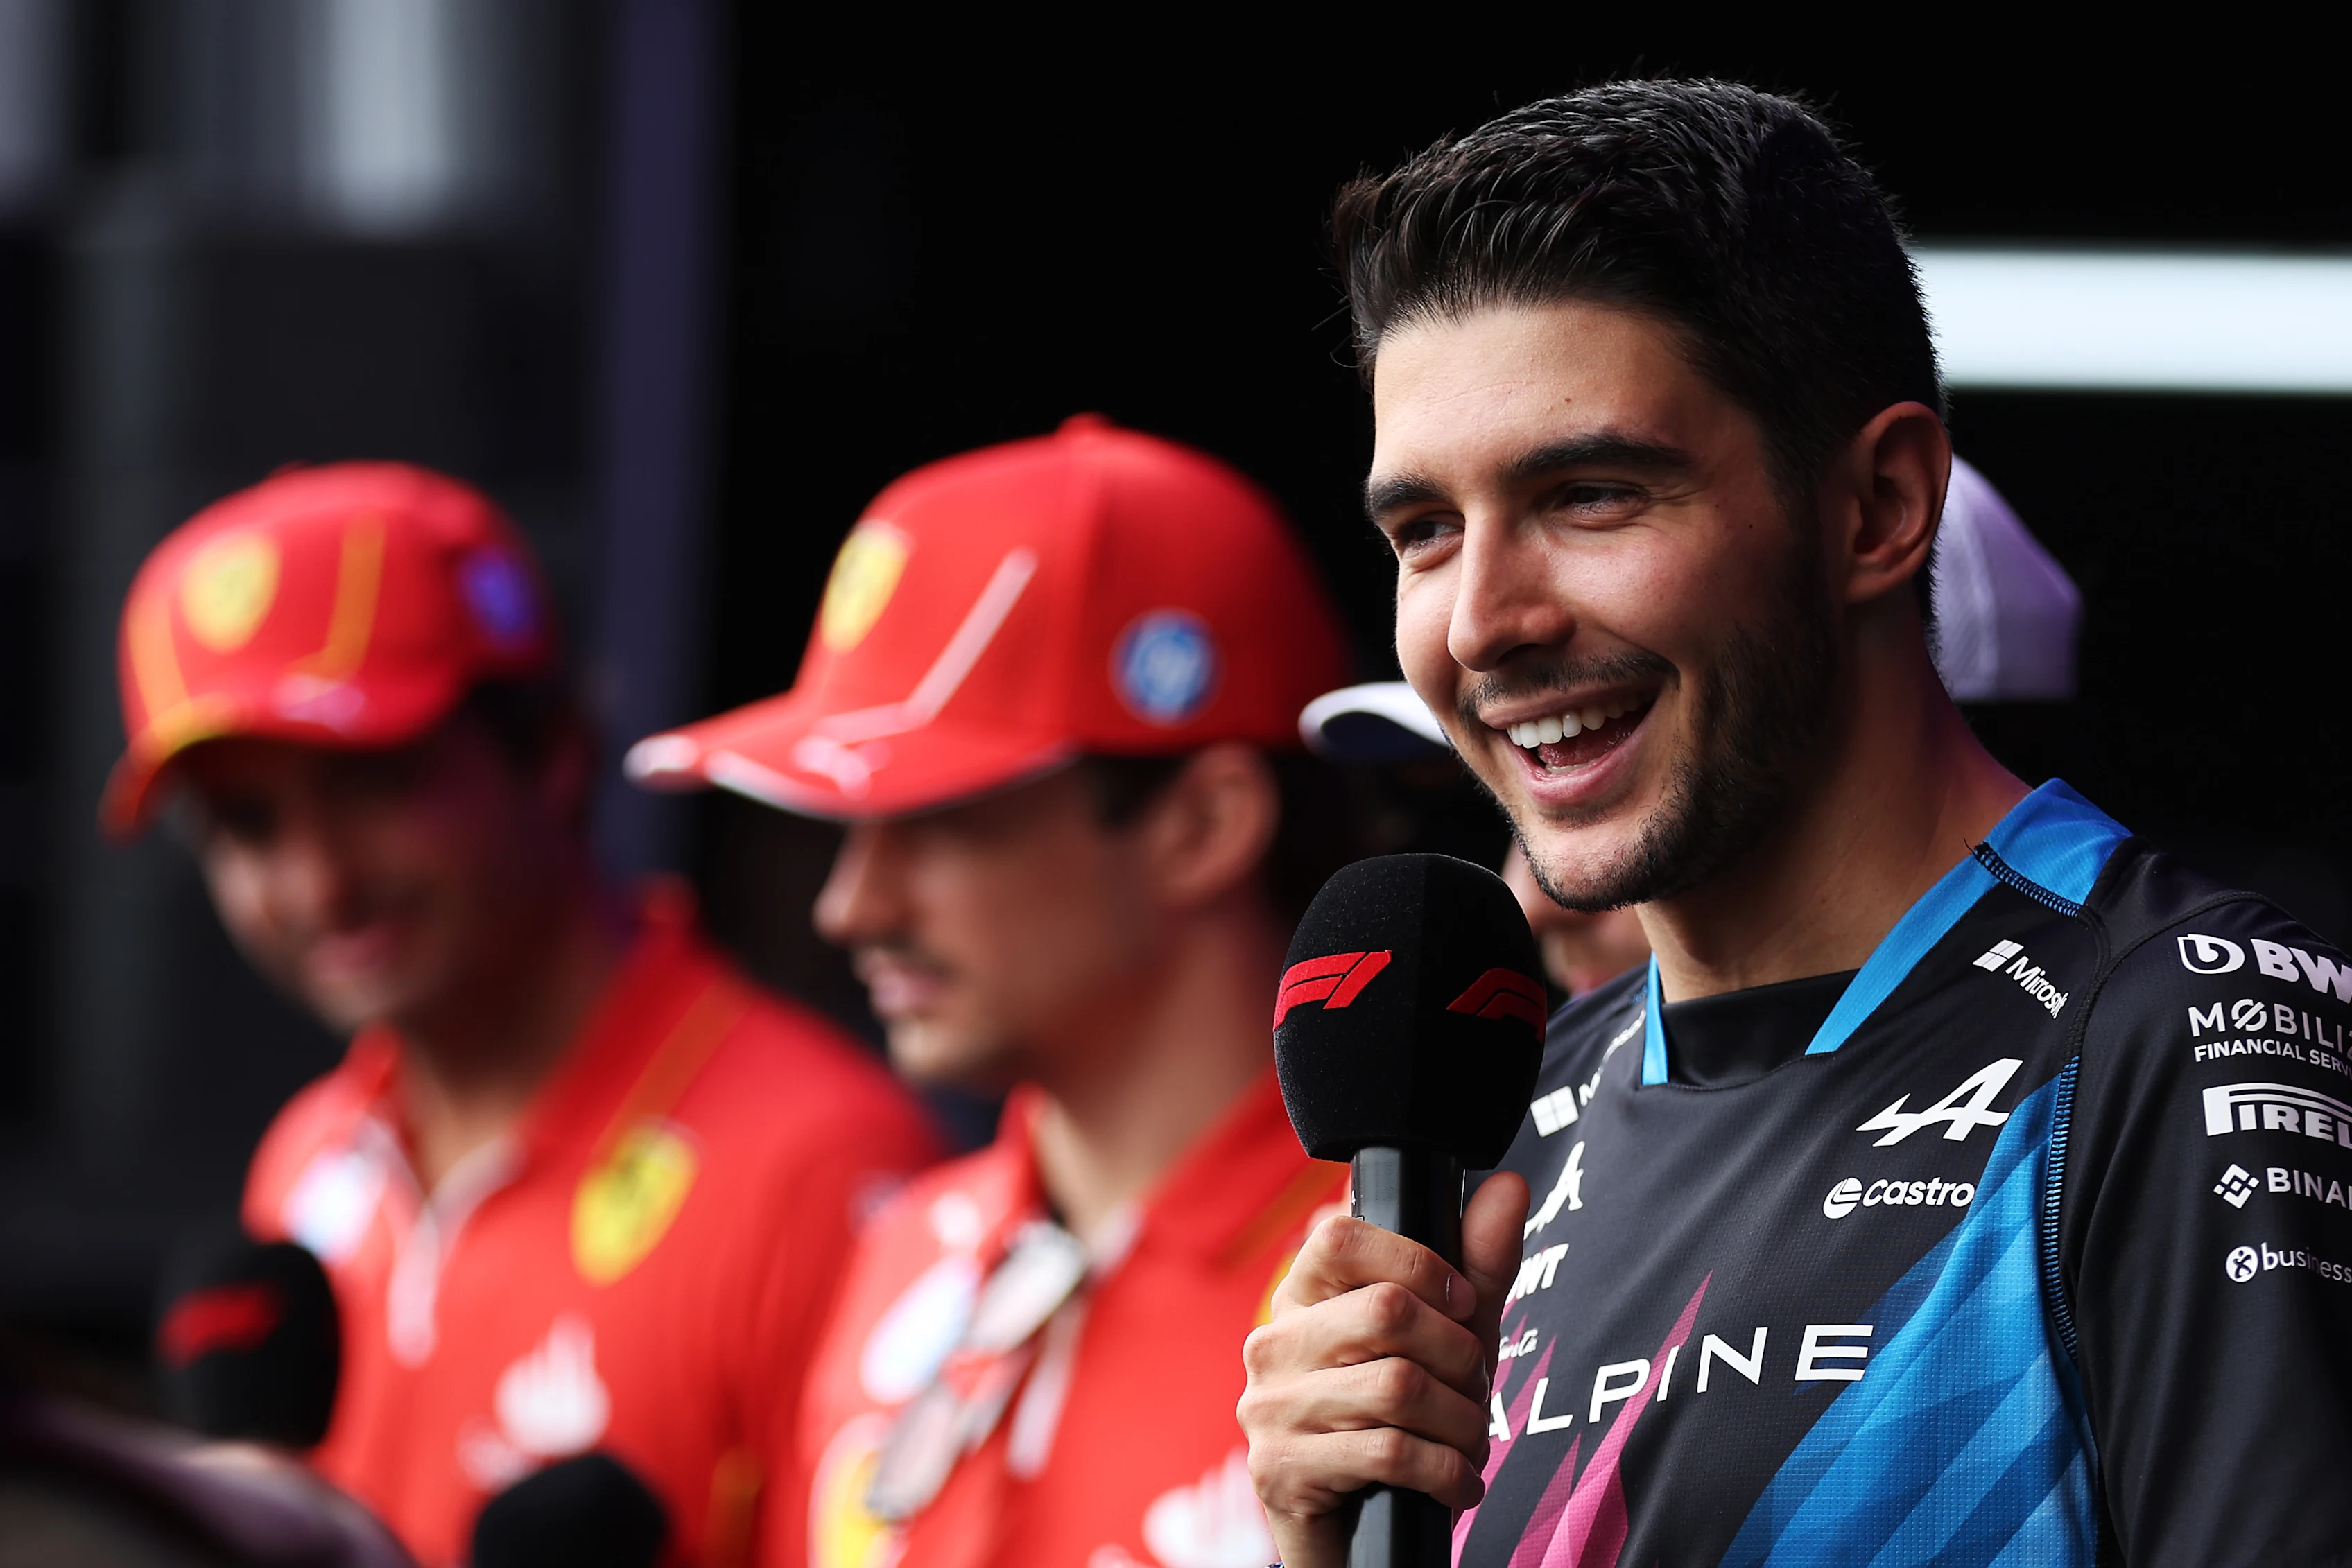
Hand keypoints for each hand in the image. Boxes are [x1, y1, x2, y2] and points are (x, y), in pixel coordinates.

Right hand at [1239, 1172, 1529, 1567]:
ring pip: (1397, 1387)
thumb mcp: (1448, 1337)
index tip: (1462, 1302)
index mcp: (1302, 1295)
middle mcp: (1273, 1342)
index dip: (1418, 1261)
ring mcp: (1268, 1407)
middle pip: (1387, 1311)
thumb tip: (1510, 1183)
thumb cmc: (1402, 1420)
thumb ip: (1476, 1265)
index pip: (1340, 1234)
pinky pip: (1386, 1453)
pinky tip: (1456, 1483)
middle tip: (1476, 1386)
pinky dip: (1446, 1473)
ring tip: (1471, 1440)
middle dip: (1460, 1354)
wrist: (1360, 1532)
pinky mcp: (1279, 1469)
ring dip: (1462, 1423)